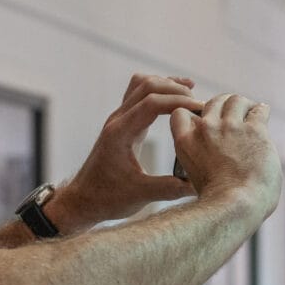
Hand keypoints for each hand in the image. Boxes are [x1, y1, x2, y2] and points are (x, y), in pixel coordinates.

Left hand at [51, 74, 202, 231]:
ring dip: (167, 85)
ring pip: (142, 85)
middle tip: (200, 106)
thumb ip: (169, 189)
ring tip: (191, 96)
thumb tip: (200, 184)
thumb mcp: (140, 196)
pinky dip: (160, 90)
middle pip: (147, 86)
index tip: (201, 110)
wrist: (83, 200)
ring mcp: (119, 119)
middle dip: (176, 90)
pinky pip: (140, 94)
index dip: (179, 102)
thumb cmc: (107, 198)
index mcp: (120, 133)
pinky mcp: (124, 123)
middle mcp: (117, 121)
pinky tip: (178, 97)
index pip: (151, 103)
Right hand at [169, 93, 280, 218]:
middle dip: (222, 106)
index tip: (203, 121)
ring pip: (235, 100)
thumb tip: (216, 158)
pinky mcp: (254, 130)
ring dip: (243, 105)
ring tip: (249, 111)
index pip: (180, 113)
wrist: (236, 205)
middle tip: (232, 114)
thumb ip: (202, 159)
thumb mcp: (195, 178)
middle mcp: (206, 130)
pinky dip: (261, 110)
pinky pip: (259, 110)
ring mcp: (231, 127)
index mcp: (186, 142)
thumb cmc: (220, 202)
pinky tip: (263, 114)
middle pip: (212, 103)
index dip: (192, 114)